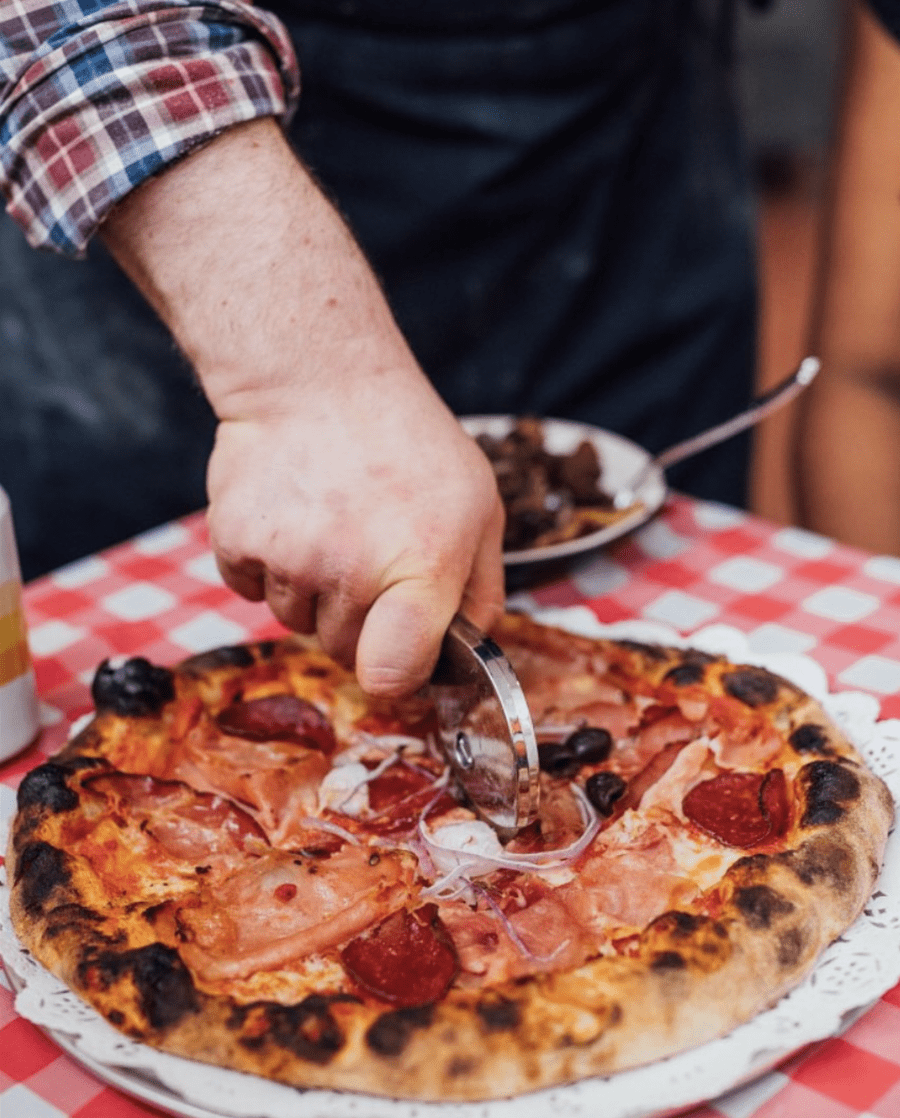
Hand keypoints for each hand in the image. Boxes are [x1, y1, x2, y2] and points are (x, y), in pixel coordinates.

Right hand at [102, 118, 504, 692]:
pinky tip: (289, 514)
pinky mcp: (236, 540)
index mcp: (424, 566)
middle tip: (365, 556)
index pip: (393, 674)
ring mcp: (289, 557)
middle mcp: (353, 569)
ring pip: (295, 621)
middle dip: (358, 621)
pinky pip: (250, 589)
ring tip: (327, 523)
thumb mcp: (478, 507)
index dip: (395, 675)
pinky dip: (265, 565)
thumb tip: (467, 651)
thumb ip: (480, 588)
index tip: (396, 657)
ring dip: (310, 590)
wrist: (318, 377)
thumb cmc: (409, 443)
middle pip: (343, 651)